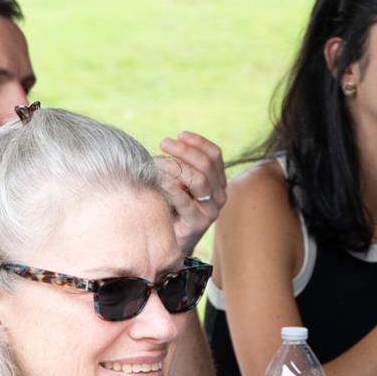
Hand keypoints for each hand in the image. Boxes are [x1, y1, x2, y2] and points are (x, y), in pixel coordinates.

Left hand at [158, 131, 227, 253]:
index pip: (215, 155)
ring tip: (156, 163)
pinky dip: (171, 187)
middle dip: (184, 150)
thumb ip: (181, 164)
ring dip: (176, 167)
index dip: (198, 142)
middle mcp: (219, 195)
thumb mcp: (179, 180)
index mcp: (218, 181)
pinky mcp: (198, 224)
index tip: (179, 135)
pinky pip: (185, 201)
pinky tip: (159, 180)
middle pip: (207, 165)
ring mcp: (211, 211)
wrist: (170, 240)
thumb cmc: (171, 204)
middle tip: (163, 143)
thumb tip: (170, 142)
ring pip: (199, 180)